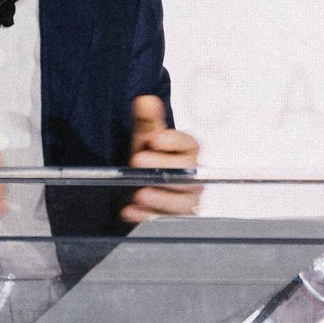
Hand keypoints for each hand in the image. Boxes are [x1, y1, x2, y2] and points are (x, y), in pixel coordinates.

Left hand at [120, 93, 201, 222]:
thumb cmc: (149, 160)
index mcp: (189, 152)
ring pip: (181, 201)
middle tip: (138, 161)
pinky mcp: (177, 220)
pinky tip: (130, 211)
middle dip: (163, 167)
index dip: (174, 141)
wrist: (141, 186)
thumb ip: (147, 122)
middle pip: (187, 173)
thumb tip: (145, 100)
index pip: (190, 144)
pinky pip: (167, 222)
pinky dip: (147, 217)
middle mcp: (193, 177)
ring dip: (159, 197)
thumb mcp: (145, 141)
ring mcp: (187, 200)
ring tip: (138, 193)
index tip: (156, 139)